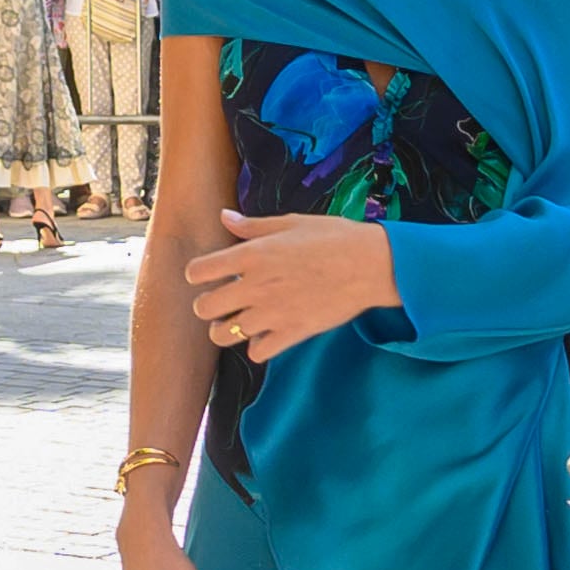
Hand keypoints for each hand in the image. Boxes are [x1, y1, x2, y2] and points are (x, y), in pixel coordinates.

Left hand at [186, 208, 398, 361]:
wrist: (371, 265)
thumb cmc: (334, 238)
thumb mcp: (291, 222)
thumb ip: (253, 226)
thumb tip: (225, 217)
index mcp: (252, 254)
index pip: (198, 271)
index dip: (198, 274)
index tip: (209, 274)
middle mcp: (255, 286)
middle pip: (204, 308)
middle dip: (207, 305)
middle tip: (222, 301)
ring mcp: (272, 313)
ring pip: (223, 335)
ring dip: (226, 329)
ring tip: (239, 321)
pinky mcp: (292, 333)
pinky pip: (257, 352)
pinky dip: (257, 346)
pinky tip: (267, 333)